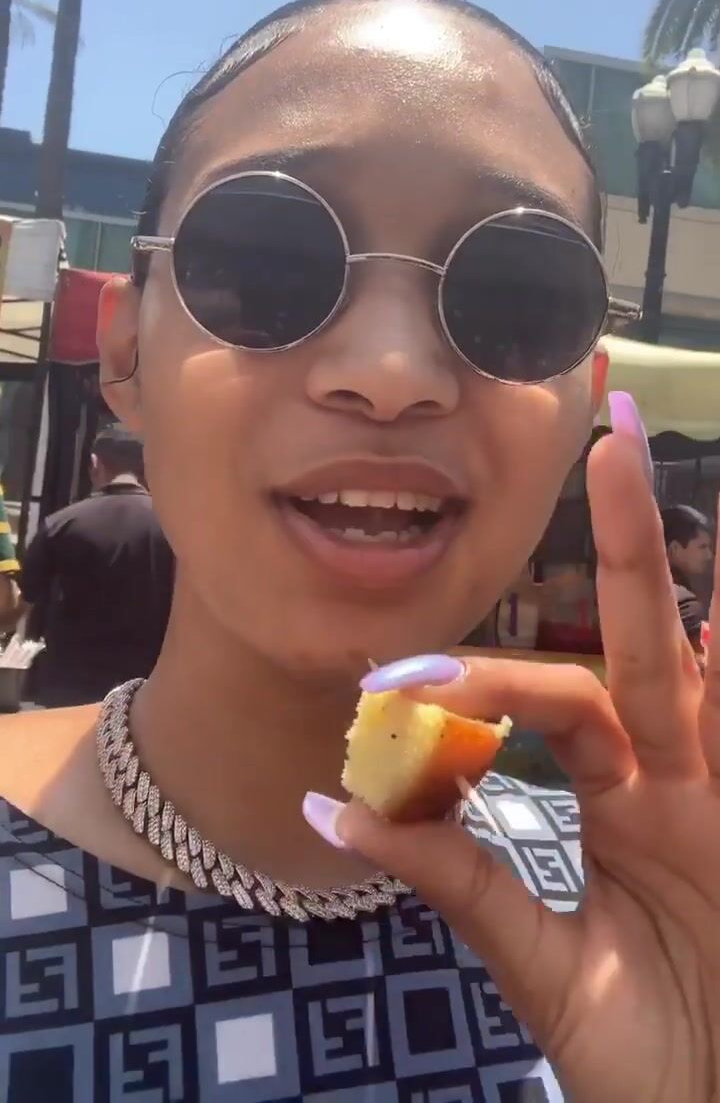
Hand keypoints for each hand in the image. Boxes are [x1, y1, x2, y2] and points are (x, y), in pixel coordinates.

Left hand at [333, 435, 719, 1102]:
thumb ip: (457, 881)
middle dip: (626, 538)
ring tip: (653, 461)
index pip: (552, 700)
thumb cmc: (643, 1056)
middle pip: (641, 636)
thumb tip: (329, 814)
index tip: (389, 686)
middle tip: (603, 432)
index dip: (478, 687)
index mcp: (620, 798)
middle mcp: (678, 773)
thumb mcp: (538, 964)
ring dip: (680, 566)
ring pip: (702, 657)